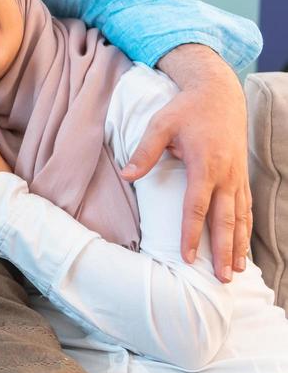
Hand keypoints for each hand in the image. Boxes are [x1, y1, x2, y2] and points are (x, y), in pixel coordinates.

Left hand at [123, 44, 250, 279]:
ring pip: (240, 217)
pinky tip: (243, 245)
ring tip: (236, 270)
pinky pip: (246, 207)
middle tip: (222, 278)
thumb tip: (126, 175)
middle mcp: (226, 175)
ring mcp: (237, 176)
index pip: (196, 208)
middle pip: (225, 220)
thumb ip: (144, 152)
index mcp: (204, 165)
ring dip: (238, 244)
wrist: (219, 94)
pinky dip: (246, 228)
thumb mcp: (161, 124)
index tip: (188, 257)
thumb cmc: (186, 109)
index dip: (191, 234)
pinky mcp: (240, 175)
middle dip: (222, 250)